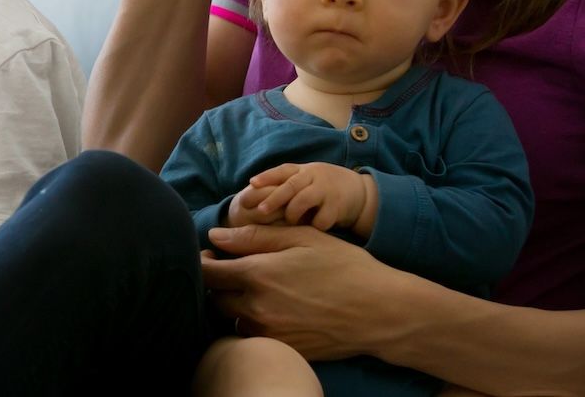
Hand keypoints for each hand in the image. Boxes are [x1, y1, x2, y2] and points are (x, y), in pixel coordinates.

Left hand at [201, 224, 412, 360]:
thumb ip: (254, 236)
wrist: (380, 312)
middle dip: (219, 283)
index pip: (208, 272)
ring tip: (259, 291)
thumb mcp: (303, 239)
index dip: (204, 260)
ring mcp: (270, 334)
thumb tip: (215, 235)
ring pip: (233, 320)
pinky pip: (254, 338)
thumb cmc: (345, 268)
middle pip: (214, 298)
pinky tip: (276, 311)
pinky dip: (256, 324)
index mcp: (258, 275)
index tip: (213, 254)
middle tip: (236, 271)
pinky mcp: (284, 350)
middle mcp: (257, 308)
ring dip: (236, 305)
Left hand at [235, 162, 372, 231]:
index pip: (281, 171)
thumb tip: (246, 199)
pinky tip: (310, 230)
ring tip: (288, 222)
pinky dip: (313, 225)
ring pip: (304, 200)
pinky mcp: (338, 206)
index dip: (266, 177)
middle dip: (274, 198)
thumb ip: (281, 188)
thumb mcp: (303, 182)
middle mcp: (312, 177)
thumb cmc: (320, 189)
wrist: (358, 192)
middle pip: (290, 185)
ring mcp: (326, 190)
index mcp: (301, 171)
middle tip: (260, 211)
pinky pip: (322, 218)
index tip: (251, 184)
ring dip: (292, 213)